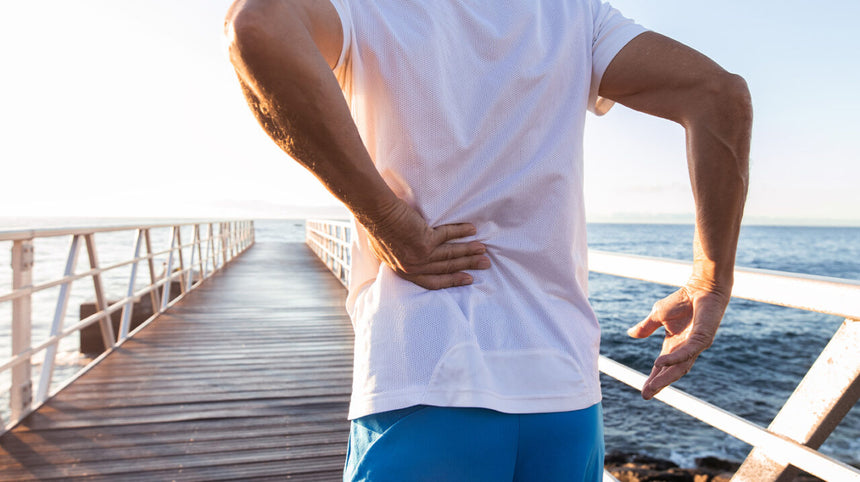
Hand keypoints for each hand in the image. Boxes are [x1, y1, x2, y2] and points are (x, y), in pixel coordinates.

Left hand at [361, 198, 490, 289]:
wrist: (376, 212)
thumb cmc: (377, 227)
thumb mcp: (386, 251)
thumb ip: (400, 259)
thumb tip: (409, 260)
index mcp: (403, 271)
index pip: (432, 282)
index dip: (451, 281)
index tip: (467, 279)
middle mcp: (413, 267)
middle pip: (446, 269)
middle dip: (467, 266)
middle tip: (484, 264)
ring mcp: (420, 256)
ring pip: (450, 254)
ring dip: (469, 252)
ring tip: (483, 249)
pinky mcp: (425, 241)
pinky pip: (448, 236)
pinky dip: (461, 232)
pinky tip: (471, 231)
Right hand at [627, 282, 729, 398]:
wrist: (701, 287)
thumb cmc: (683, 300)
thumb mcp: (657, 315)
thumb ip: (645, 327)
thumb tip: (630, 334)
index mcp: (675, 345)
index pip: (663, 366)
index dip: (654, 378)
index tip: (643, 392)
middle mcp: (686, 349)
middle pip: (672, 372)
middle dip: (659, 384)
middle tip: (646, 395)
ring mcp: (695, 346)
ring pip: (680, 367)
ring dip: (665, 377)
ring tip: (652, 386)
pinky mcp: (702, 338)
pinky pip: (686, 352)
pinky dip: (673, 359)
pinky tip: (660, 362)